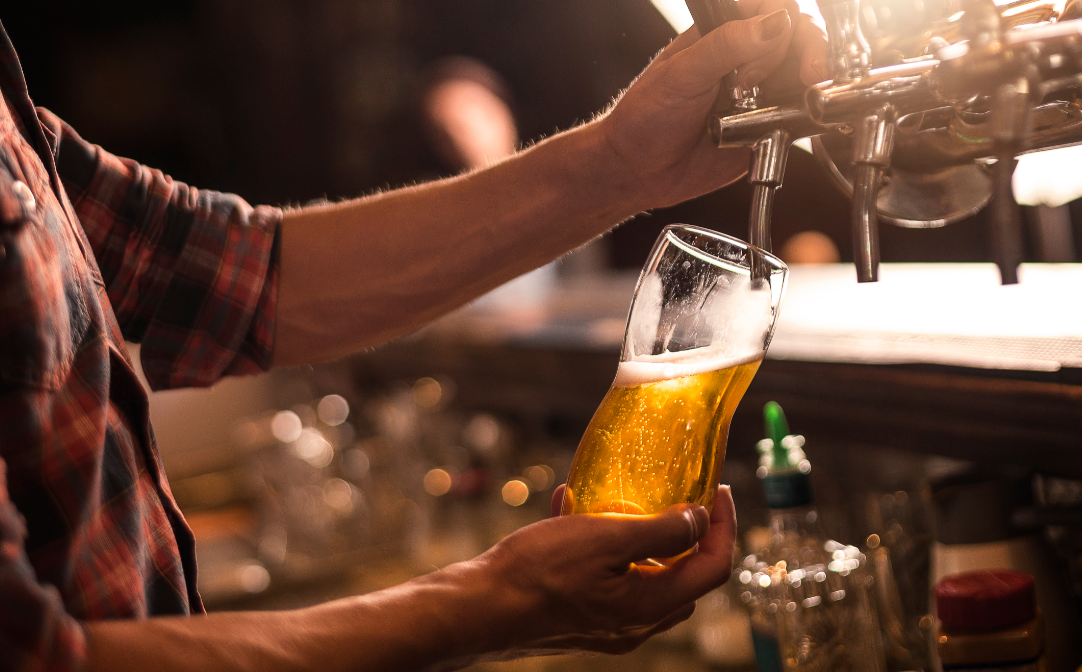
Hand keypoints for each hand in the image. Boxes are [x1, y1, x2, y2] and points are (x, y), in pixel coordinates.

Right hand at [457, 485, 736, 660]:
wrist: (479, 607)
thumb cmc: (538, 573)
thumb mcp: (605, 539)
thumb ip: (660, 532)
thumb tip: (699, 520)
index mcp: (650, 604)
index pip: (714, 568)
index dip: (724, 526)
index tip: (717, 490)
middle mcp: (635, 622)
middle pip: (686, 577)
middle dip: (690, 534)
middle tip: (681, 496)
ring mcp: (607, 624)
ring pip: (646, 577)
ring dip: (643, 538)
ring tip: (619, 498)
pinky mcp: (580, 618)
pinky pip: (609, 579)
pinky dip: (605, 547)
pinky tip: (573, 512)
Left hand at [595, 1, 828, 210]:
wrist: (638, 171)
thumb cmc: (645, 118)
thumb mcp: (681, 75)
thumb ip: (725, 46)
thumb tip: (773, 24)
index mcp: (722, 32)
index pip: (773, 8)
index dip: (784, 26)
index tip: (769, 56)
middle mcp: (746, 57)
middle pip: (801, 35)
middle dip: (809, 51)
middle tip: (802, 78)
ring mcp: (760, 91)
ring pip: (807, 72)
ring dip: (811, 84)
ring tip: (792, 102)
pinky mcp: (768, 125)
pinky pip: (802, 114)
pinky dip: (809, 115)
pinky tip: (799, 119)